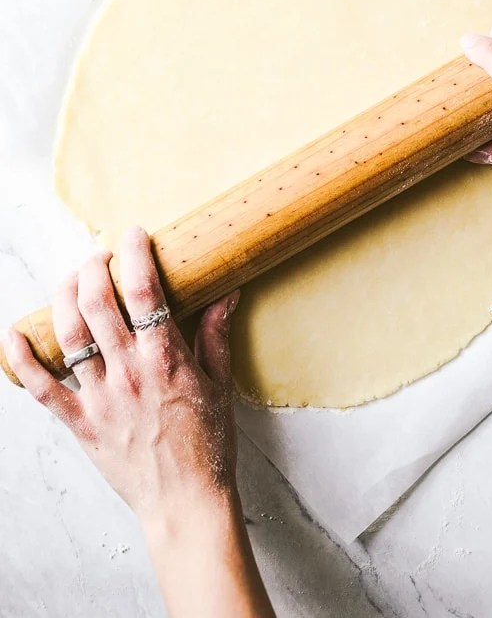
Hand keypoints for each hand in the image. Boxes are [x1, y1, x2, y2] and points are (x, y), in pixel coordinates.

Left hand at [2, 226, 238, 521]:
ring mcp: (100, 398)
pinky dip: (21, 359)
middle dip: (93, 267)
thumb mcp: (221, 383)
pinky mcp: (80, 423)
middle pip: (96, 304)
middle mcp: (128, 372)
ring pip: (68, 335)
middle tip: (99, 255)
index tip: (132, 235)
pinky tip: (14, 333)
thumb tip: (226, 291)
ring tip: (70, 279)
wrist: (185, 502)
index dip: (134, 254)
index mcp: (166, 359)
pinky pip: (41, 388)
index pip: (143, 291)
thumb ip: (216, 334)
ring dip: (63, 297)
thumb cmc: (207, 444)